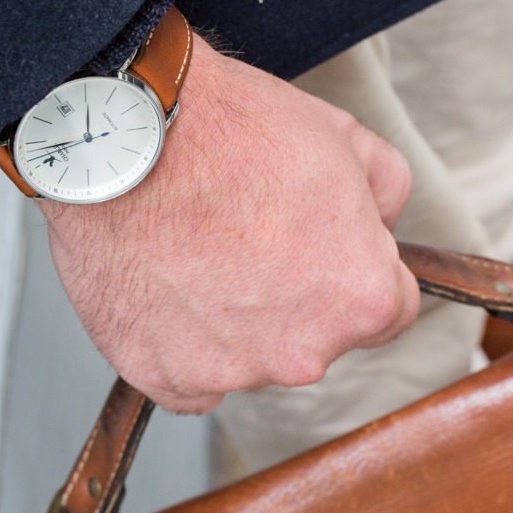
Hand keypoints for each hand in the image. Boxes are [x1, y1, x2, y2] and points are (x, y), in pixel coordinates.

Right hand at [38, 34, 418, 413]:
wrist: (123, 137)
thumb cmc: (228, 131)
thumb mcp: (342, 135)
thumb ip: (385, 192)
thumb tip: (381, 223)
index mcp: (361, 299)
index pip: (389, 310)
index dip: (355, 266)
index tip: (319, 241)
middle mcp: (302, 353)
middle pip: (315, 337)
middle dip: (293, 296)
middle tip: (247, 234)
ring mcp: (227, 371)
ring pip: (248, 359)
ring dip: (233, 321)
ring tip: (195, 251)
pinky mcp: (158, 374)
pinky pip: (185, 381)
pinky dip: (178, 347)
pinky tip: (166, 290)